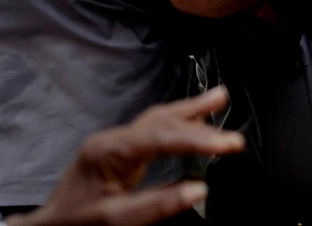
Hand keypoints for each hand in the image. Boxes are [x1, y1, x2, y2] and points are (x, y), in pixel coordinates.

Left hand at [9, 88, 244, 225]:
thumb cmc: (78, 223)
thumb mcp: (116, 219)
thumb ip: (158, 205)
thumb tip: (200, 190)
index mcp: (110, 151)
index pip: (163, 137)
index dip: (199, 139)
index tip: (230, 145)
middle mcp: (113, 138)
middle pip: (163, 121)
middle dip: (201, 124)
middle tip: (234, 137)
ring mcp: (115, 140)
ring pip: (159, 116)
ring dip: (190, 110)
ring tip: (219, 98)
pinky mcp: (119, 148)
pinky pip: (153, 126)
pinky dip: (177, 120)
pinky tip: (192, 117)